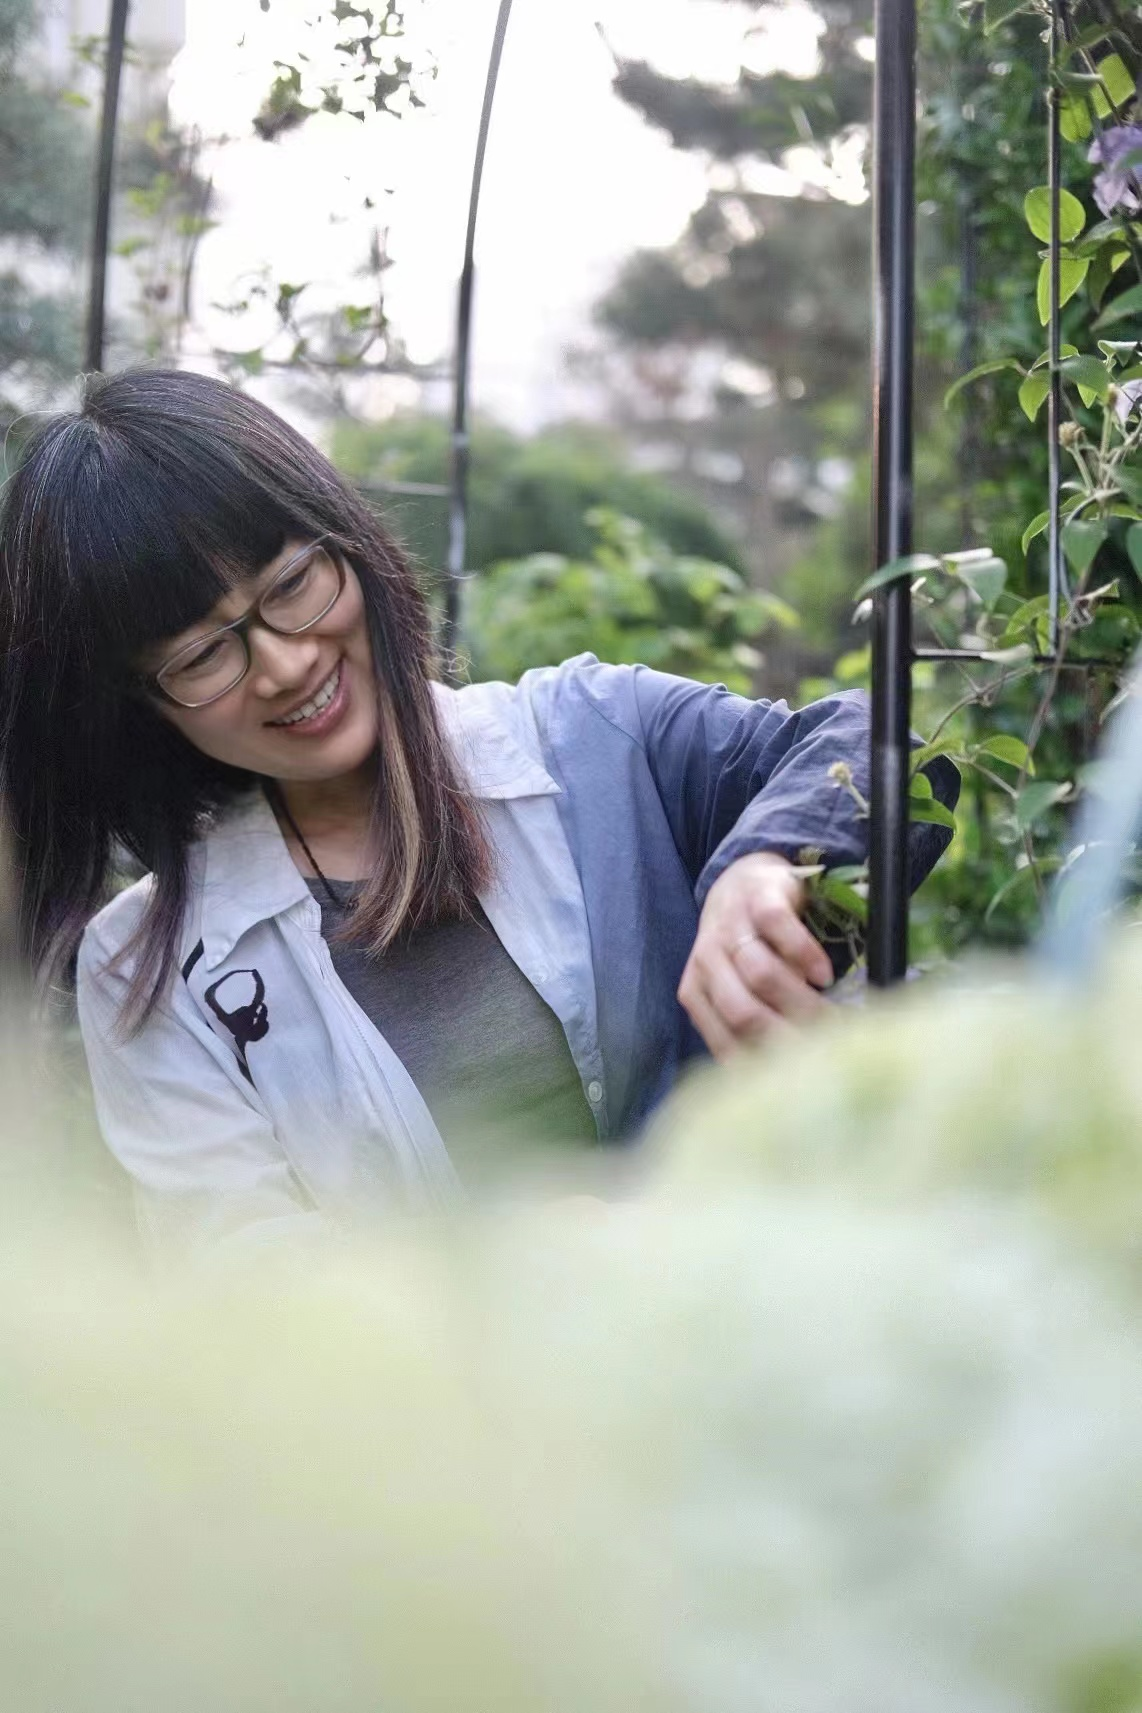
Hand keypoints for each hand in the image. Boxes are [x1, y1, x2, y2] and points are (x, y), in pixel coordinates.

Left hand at [677, 852, 833, 1061]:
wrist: (746, 880)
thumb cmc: (749, 947)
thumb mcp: (738, 987)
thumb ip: (747, 1027)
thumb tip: (779, 1086)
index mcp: (699, 990)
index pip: (726, 1042)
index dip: (765, 1065)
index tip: (800, 1081)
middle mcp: (708, 959)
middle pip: (743, 1012)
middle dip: (788, 1035)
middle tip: (825, 1050)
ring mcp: (732, 926)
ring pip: (759, 973)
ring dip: (798, 997)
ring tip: (829, 1009)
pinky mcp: (759, 895)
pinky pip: (778, 928)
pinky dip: (803, 955)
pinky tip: (823, 974)